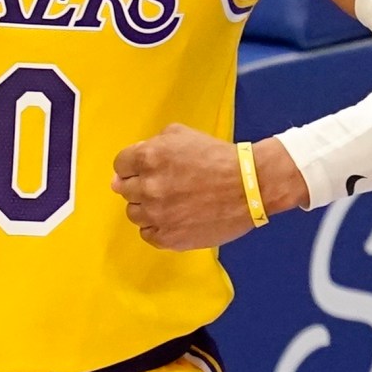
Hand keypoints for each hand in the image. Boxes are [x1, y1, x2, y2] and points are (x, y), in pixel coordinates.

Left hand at [111, 126, 304, 250]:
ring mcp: (157, 215)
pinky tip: (174, 218)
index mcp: (148, 158)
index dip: (133, 166)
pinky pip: (148, 234)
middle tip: (165, 185)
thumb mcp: (182, 134)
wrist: (251, 185)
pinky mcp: (168, 237)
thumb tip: (123, 170)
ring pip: (134, 214)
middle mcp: (148, 187)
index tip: (148, 170)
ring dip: (147, 207)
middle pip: (125, 190)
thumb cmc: (218, 156)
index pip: (120, 165)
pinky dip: (157, 227)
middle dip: (141, 185)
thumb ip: (150, 145)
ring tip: (172, 202)